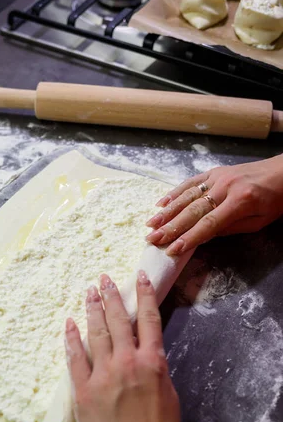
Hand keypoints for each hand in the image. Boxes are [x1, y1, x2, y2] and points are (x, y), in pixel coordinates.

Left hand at [64, 271, 183, 421]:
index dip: (143, 294)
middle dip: (111, 296)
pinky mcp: (85, 391)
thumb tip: (141, 353)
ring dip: (92, 309)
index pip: (148, 319)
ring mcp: (104, 375)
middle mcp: (128, 361)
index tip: (138, 276)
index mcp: (153, 361)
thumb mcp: (167, 391)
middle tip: (104, 278)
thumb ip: (152, 368)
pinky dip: (72, 338)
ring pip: (97, 333)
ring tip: (88, 291)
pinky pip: (75, 358)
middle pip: (118, 320)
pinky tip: (70, 323)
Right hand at [146, 154, 282, 255]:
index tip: (172, 250)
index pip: (208, 224)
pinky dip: (174, 193)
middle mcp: (225, 187)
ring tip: (150, 224)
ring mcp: (218, 177)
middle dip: (170, 227)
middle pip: (192, 210)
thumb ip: (230, 228)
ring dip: (167, 211)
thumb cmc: (276, 200)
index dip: (189, 238)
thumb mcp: (259, 221)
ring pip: (187, 195)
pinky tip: (161, 204)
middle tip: (152, 239)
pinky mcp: (214, 171)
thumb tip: (203, 236)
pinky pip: (190, 182)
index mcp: (240, 201)